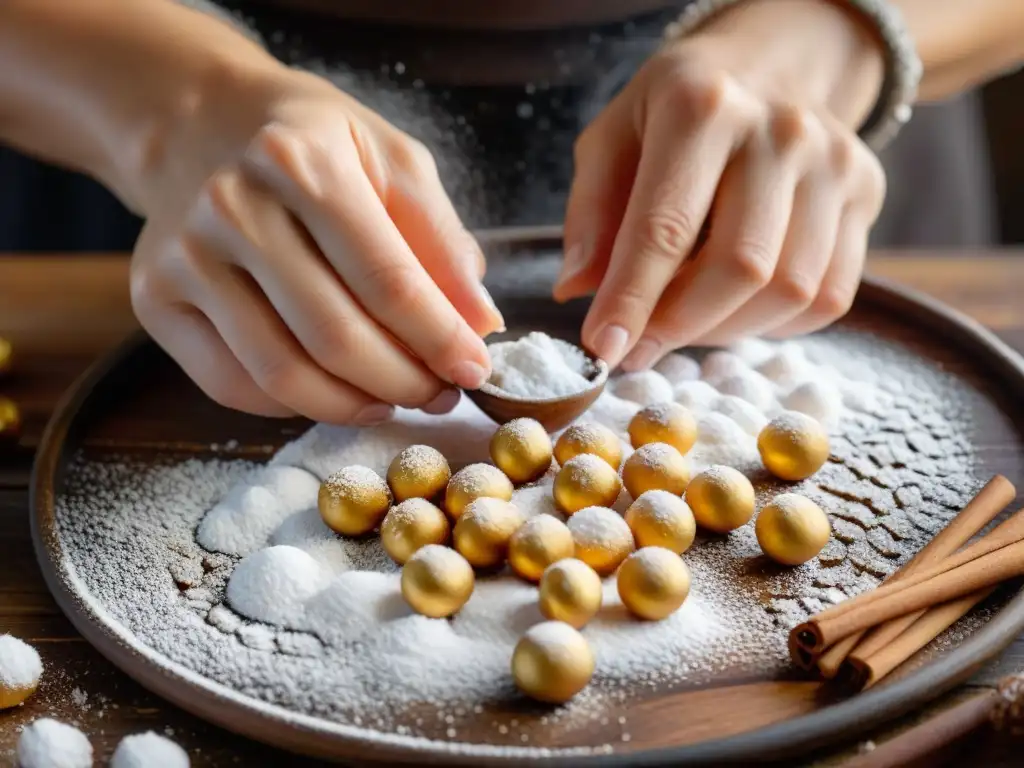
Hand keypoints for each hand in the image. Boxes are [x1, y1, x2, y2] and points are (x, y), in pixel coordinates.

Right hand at [130, 68, 502, 424]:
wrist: (198, 126)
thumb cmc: (311, 144)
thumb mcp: (392, 160)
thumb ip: (441, 241)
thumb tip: (480, 324)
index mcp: (301, 162)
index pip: (387, 279)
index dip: (440, 339)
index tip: (476, 370)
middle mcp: (231, 208)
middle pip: (335, 337)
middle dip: (404, 383)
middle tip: (441, 394)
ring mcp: (184, 258)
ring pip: (283, 374)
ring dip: (354, 406)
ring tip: (396, 400)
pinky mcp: (154, 298)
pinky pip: (232, 385)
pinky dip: (295, 406)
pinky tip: (335, 392)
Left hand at [556, 0, 886, 370]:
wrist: (767, 69)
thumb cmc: (673, 115)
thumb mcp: (611, 141)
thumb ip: (591, 216)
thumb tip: (576, 291)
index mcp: (702, 108)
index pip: (665, 227)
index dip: (633, 299)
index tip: (603, 349)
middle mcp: (781, 130)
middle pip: (740, 267)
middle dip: (681, 325)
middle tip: (641, 344)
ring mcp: (836, 162)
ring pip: (789, 292)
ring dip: (726, 329)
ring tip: (684, 317)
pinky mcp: (866, 193)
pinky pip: (828, 297)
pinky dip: (775, 323)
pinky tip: (736, 304)